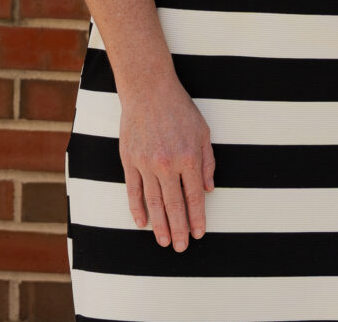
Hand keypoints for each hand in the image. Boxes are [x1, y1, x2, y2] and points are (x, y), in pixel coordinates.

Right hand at [118, 80, 214, 249]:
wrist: (148, 90)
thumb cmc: (179, 109)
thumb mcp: (203, 132)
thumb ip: (207, 162)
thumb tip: (208, 190)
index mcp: (189, 157)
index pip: (194, 197)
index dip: (197, 218)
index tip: (198, 234)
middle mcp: (167, 164)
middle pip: (174, 205)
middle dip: (179, 230)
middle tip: (180, 247)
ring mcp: (146, 163)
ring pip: (153, 203)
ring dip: (159, 225)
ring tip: (164, 242)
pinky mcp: (129, 160)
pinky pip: (133, 191)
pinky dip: (137, 209)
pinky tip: (142, 223)